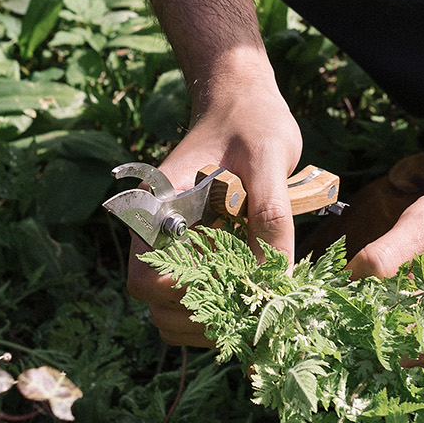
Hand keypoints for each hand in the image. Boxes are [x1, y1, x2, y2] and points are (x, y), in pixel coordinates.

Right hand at [127, 58, 302, 346]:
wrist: (244, 102)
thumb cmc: (252, 122)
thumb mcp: (269, 157)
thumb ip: (270, 212)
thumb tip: (276, 276)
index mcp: (158, 209)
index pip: (147, 278)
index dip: (185, 295)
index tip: (232, 287)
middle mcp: (157, 234)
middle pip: (158, 306)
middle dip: (203, 317)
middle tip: (254, 309)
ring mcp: (176, 246)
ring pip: (174, 311)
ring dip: (211, 320)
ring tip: (257, 306)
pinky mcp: (197, 252)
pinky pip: (196, 298)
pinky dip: (220, 309)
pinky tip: (256, 297)